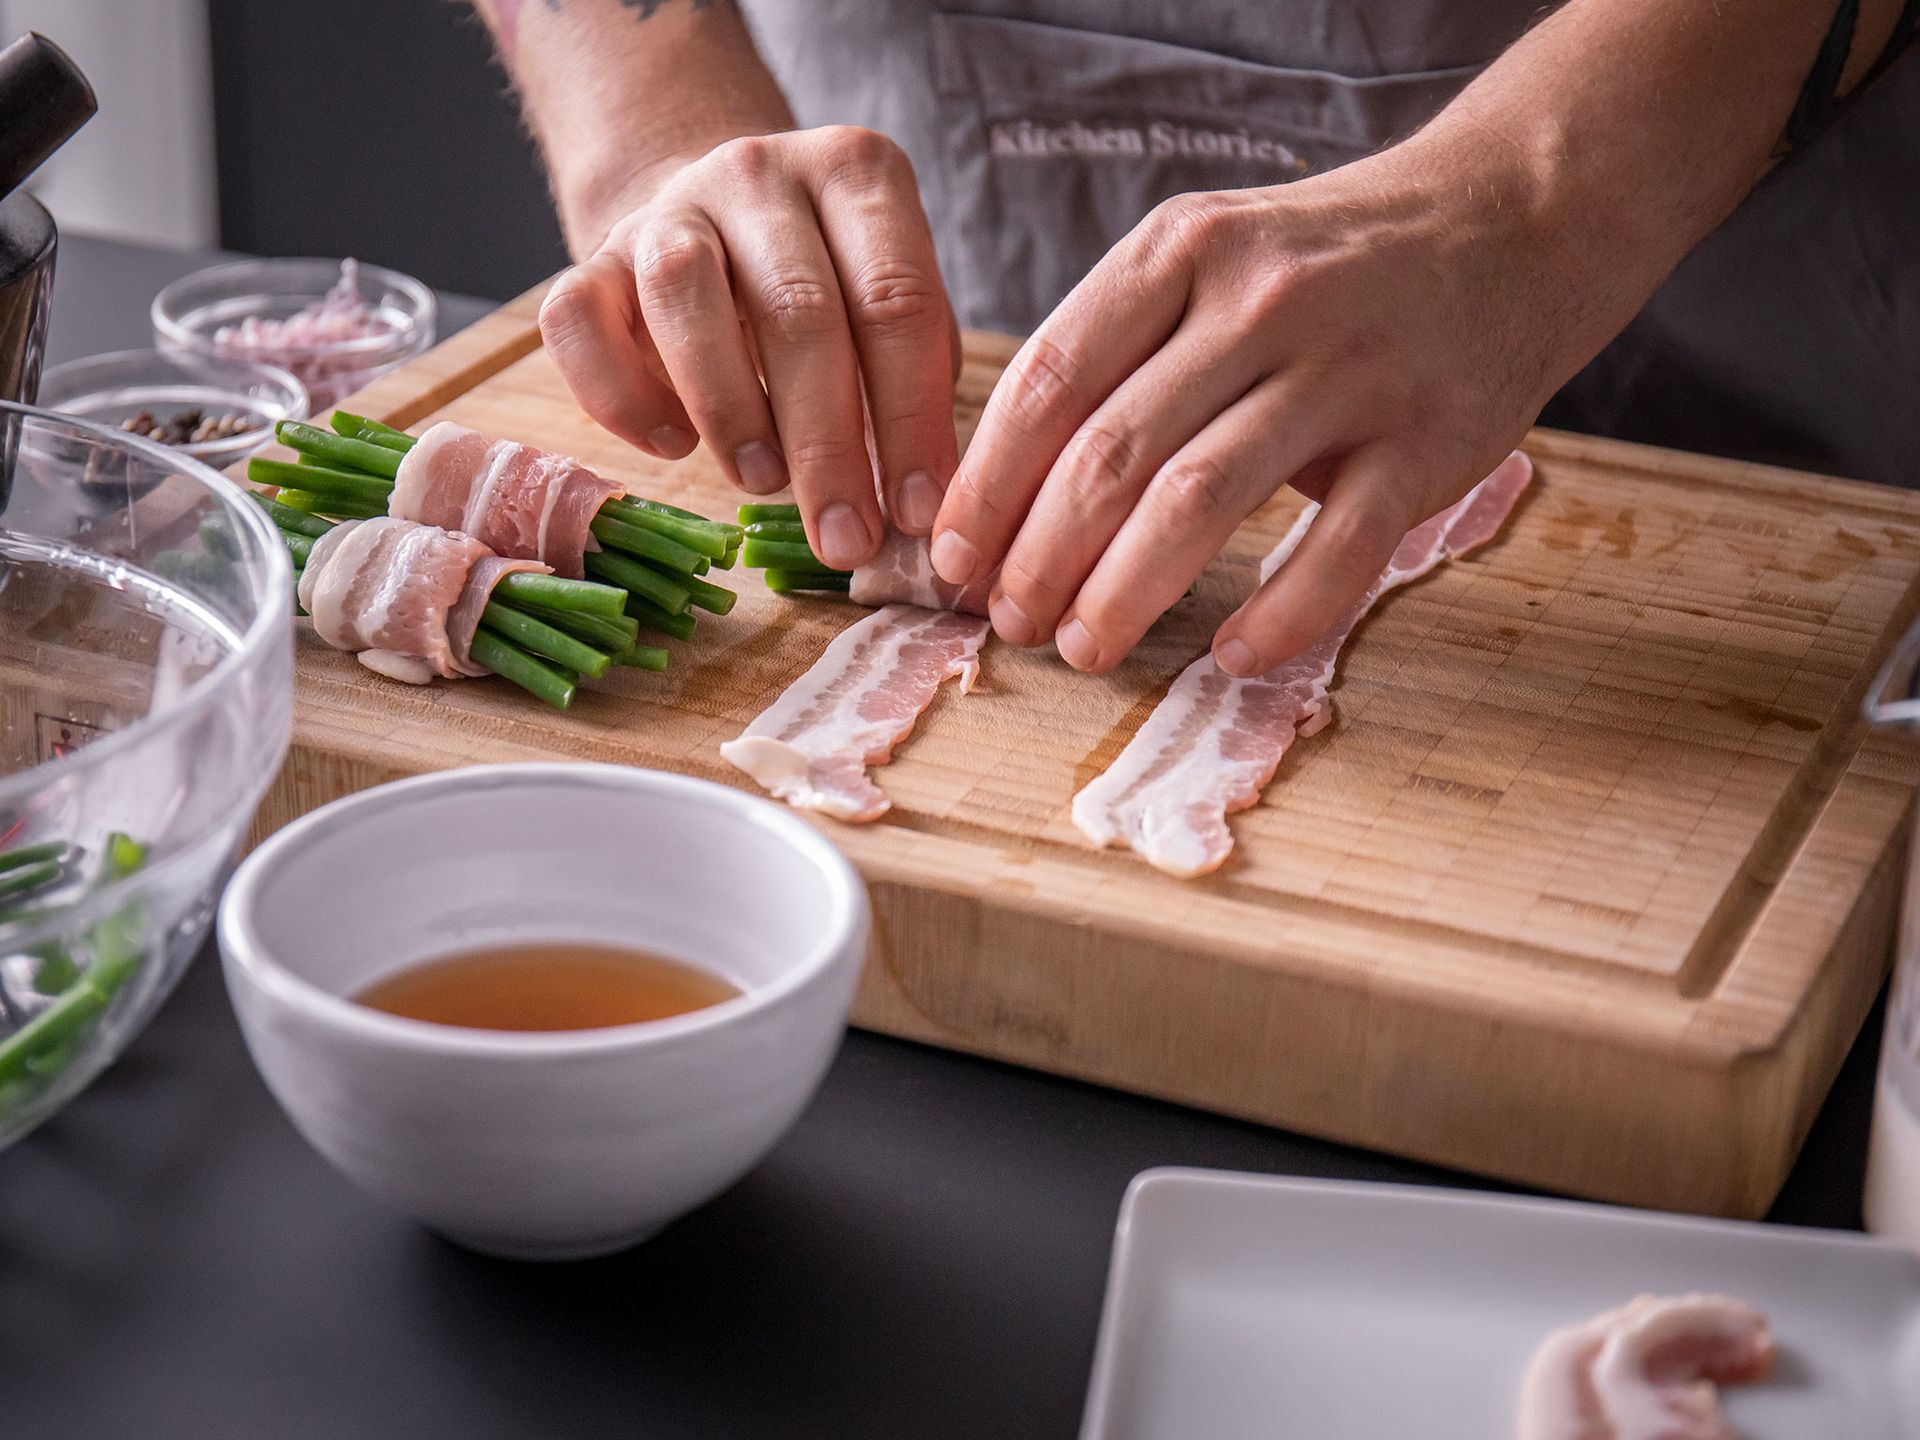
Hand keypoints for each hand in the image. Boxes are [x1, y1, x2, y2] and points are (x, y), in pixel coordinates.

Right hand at [539, 126, 961, 570]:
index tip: (918, 511)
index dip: (911, 418)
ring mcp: (668, 207)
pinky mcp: (593, 254)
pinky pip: (579, 318)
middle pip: (799, 310)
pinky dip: (622, 395)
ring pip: (683, 295)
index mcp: (855, 174)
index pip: (896, 300)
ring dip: (729, 409)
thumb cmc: (827, 284)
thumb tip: (919, 503)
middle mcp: (759, 172)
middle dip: (829, 445)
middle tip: (847, 538)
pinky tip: (672, 446)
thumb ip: (912, 380)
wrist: (717, 219)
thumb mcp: (887, 307)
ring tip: (763, 484)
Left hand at [928, 146, 1601, 675]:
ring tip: (1082, 647)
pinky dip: (1279, 614)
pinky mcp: (1428, 439)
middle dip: (1041, 554)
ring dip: (1125, 591)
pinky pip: (1338, 547)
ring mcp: (1349, 369)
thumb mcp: (1211, 261)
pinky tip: (1232, 655)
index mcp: (1181, 252)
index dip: (989, 481)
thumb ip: (1121, 354)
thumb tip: (1008, 494)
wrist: (1515, 219)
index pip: (1052, 377)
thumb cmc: (1328, 264)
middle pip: (1112, 451)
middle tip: (1009, 622)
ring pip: (1202, 500)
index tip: (953, 555)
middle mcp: (1259, 301)